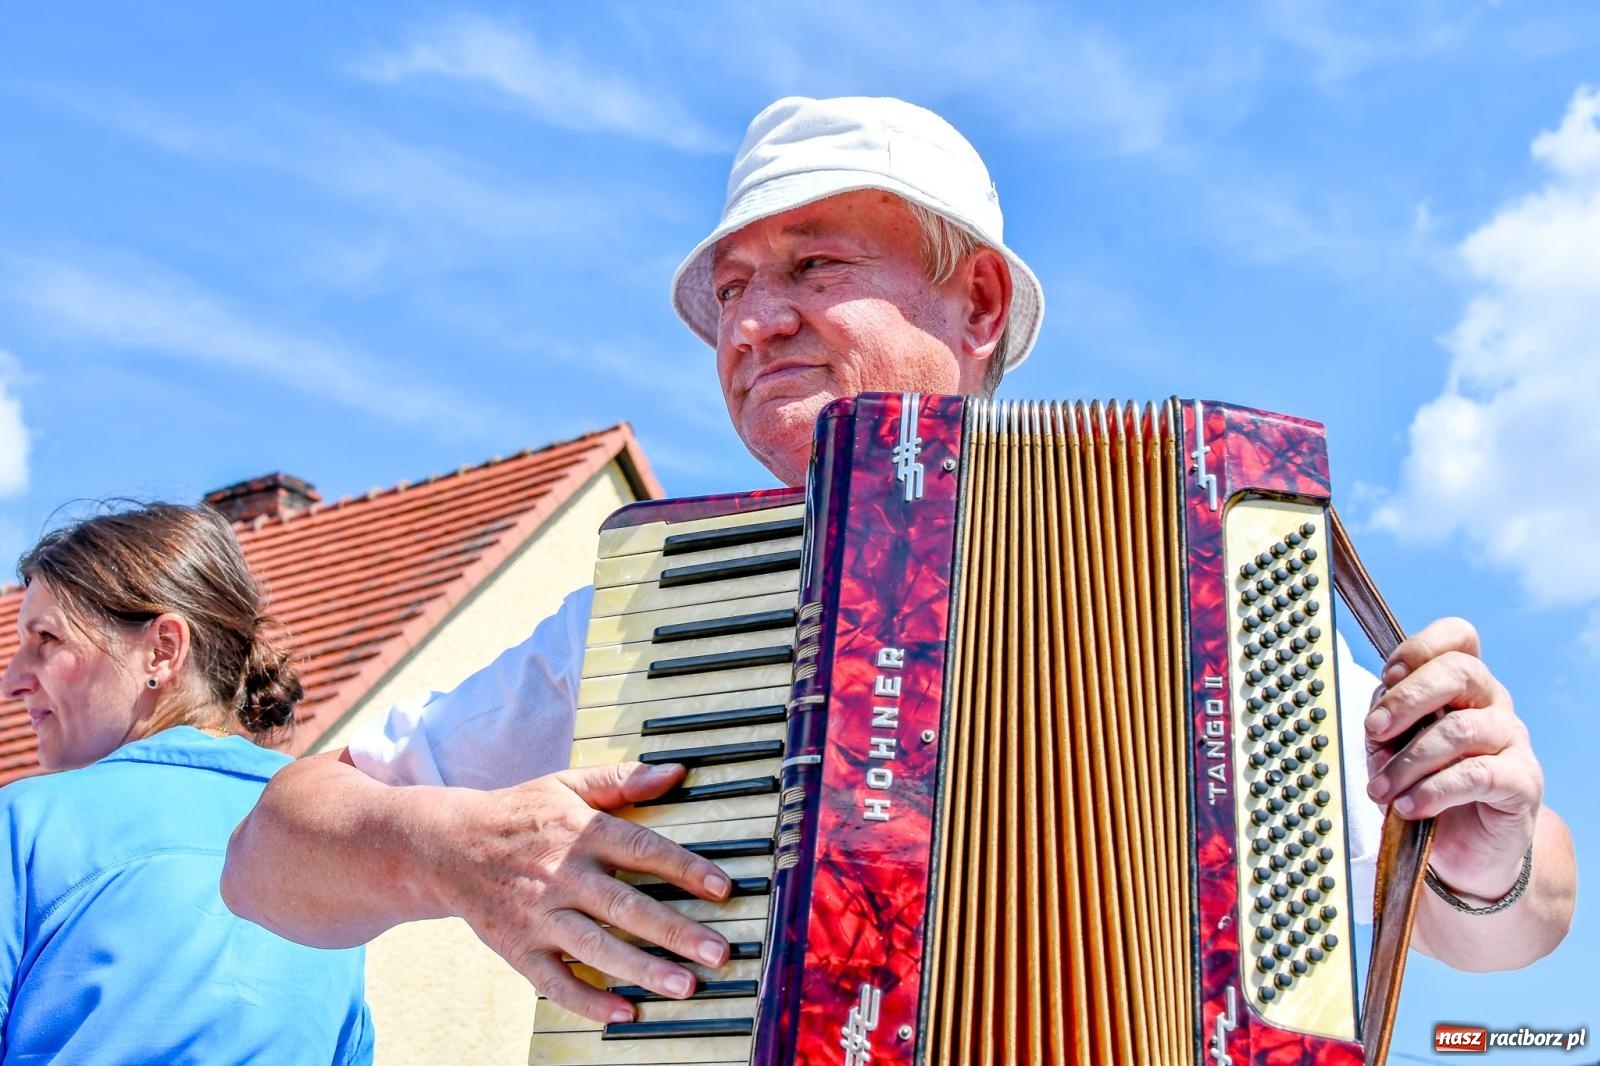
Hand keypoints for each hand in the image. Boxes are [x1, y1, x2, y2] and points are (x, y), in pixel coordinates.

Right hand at [431, 761, 732, 1022]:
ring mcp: (538, 916)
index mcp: (579, 832)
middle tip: (718, 952)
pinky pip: (555, 981)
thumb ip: (622, 781)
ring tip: (684, 986)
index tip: (722, 888)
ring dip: (642, 969)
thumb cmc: (517, 815)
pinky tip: (624, 1012)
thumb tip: (675, 772)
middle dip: (674, 931)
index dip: (685, 868)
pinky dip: (588, 1000)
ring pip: (596, 947)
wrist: (444, 847)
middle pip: (625, 906)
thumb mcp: (566, 785)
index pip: (641, 849)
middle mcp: (562, 875)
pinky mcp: (518, 948)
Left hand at [1363, 617, 1543, 902]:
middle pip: (1460, 671)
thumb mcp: (1390, 748)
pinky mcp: (1522, 781)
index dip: (1420, 648)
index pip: (1457, 637)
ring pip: (1461, 729)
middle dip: (1407, 698)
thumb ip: (1386, 722)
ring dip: (1409, 761)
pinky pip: (1478, 774)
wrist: (1461, 849)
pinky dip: (1434, 790)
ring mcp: (1512, 740)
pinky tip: (1409, 806)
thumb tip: (1376, 712)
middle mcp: (1491, 703)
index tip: (1386, 675)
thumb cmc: (1421, 785)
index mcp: (1460, 684)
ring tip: (1381, 790)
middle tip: (1373, 731)